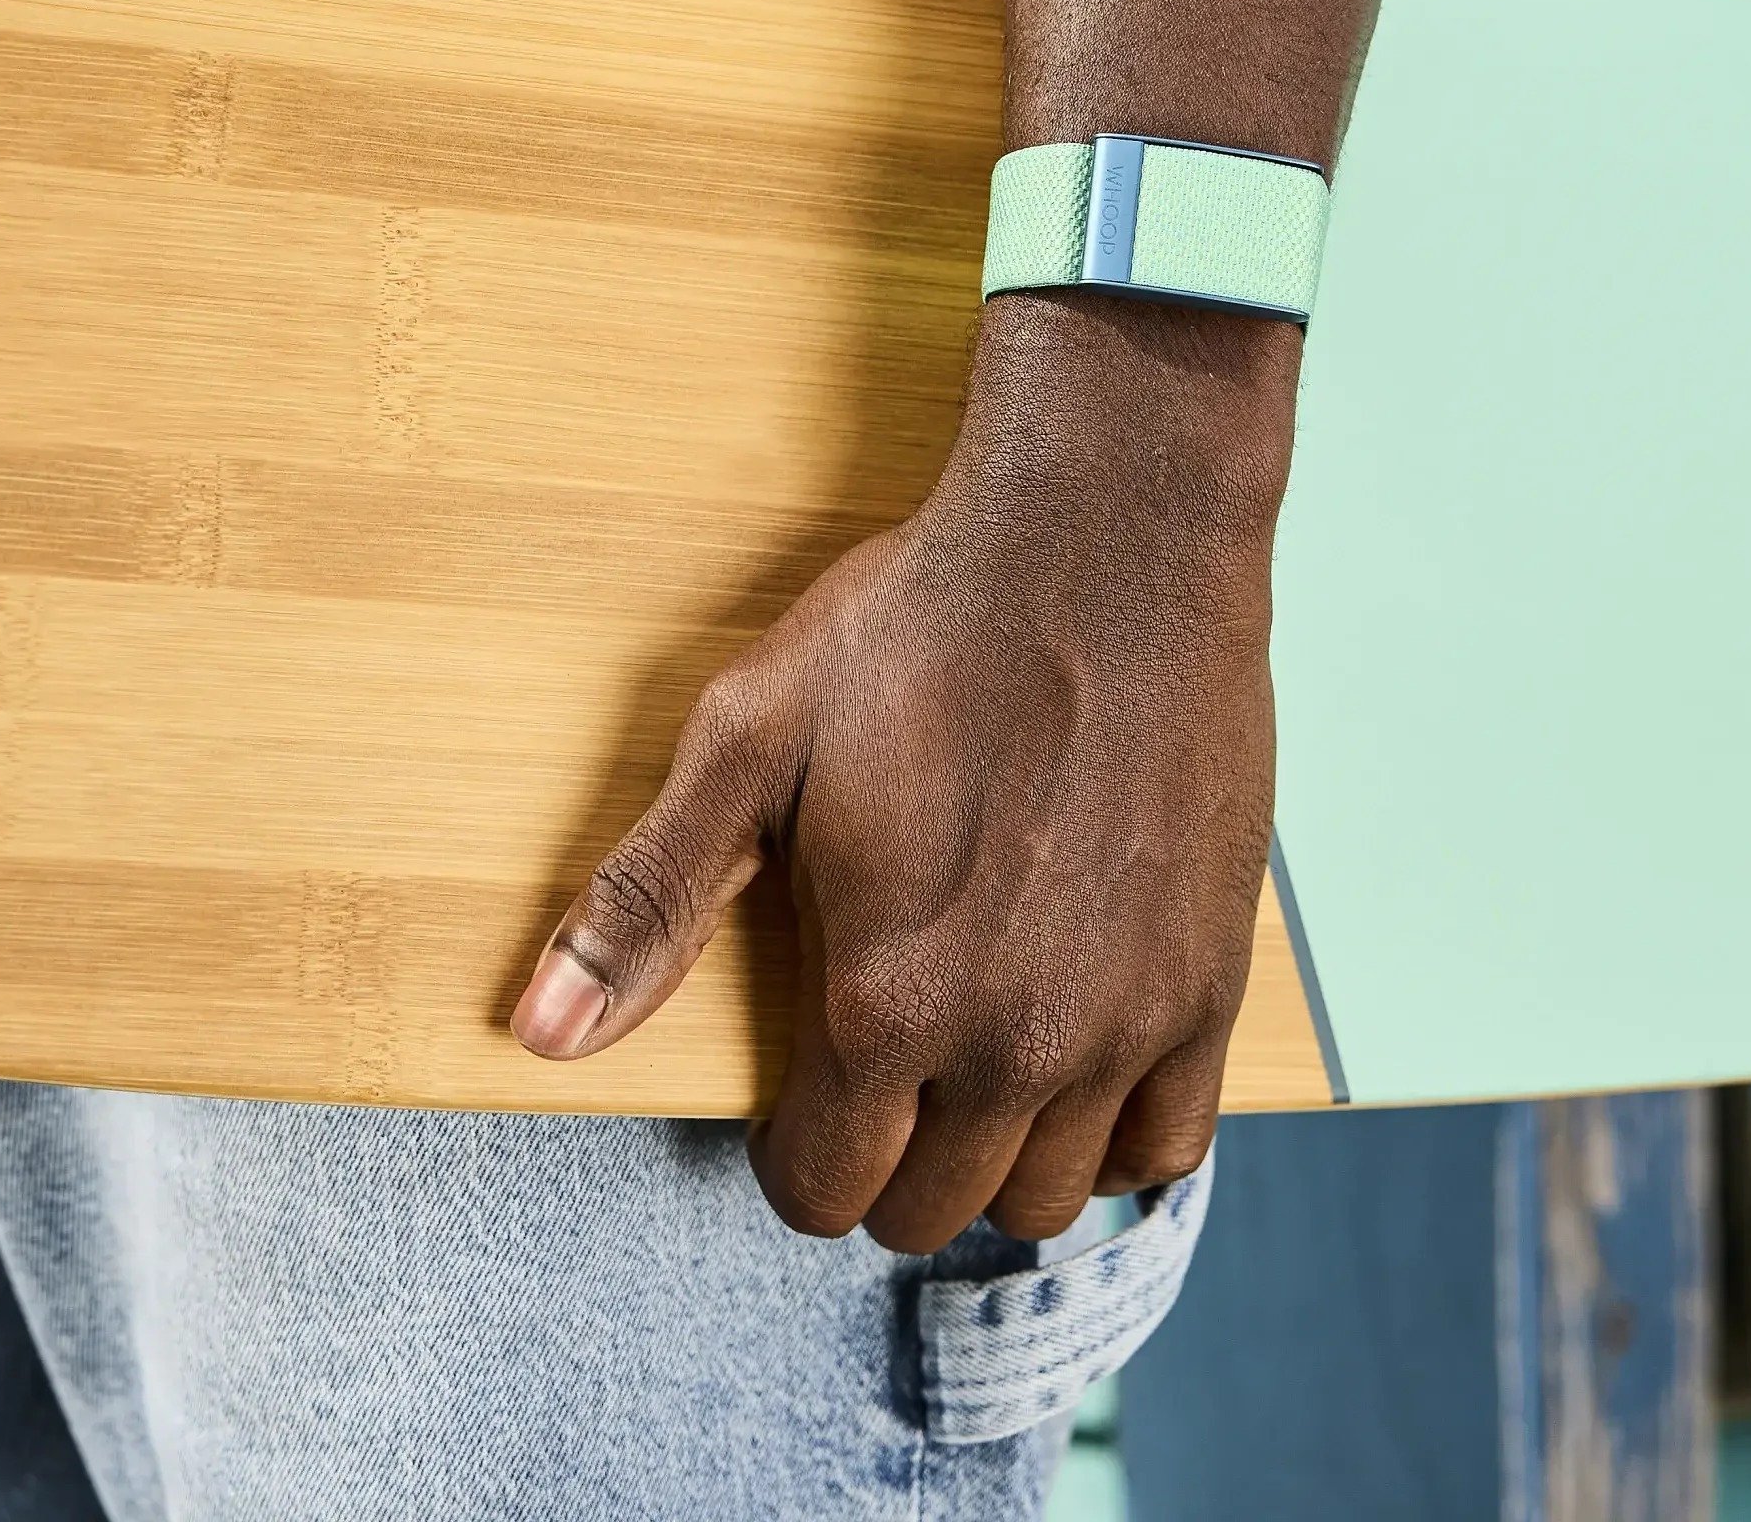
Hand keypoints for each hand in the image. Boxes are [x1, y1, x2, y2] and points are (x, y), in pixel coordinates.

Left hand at [512, 293, 1288, 1248]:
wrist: (1104, 538)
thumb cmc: (918, 627)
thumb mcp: (747, 744)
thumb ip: (648, 903)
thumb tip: (541, 1030)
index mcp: (884, 1000)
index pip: (823, 1190)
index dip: (794, 1155)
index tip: (800, 1096)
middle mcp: (1012, 1042)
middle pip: (929, 1212)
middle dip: (886, 1162)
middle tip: (879, 1071)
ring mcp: (1124, 1021)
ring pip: (1047, 1200)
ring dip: (995, 1159)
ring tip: (968, 1070)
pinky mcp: (1208, 982)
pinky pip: (1170, 1147)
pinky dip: (1117, 1136)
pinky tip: (1076, 1068)